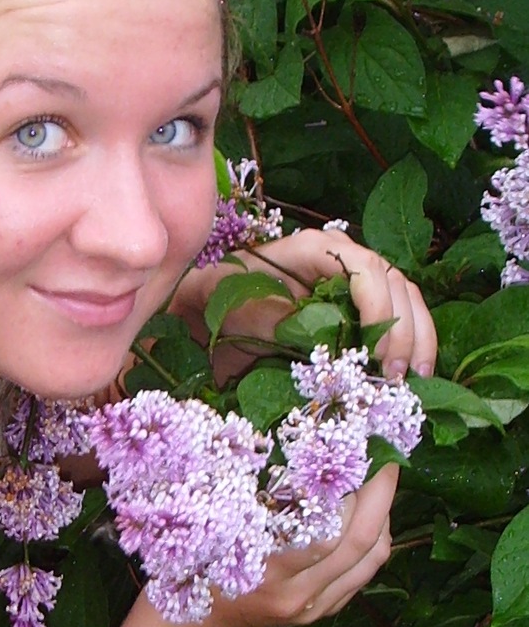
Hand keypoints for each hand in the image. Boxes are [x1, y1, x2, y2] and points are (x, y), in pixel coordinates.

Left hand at [174, 227, 436, 381]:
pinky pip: (398, 314)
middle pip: (393, 282)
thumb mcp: (244, 313)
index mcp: (313, 249)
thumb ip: (282, 324)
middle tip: (395, 375)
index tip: (375, 351)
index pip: (363, 268)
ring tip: (415, 377)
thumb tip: (324, 346)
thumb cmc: (223, 305)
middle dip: (401, 330)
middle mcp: (342, 256)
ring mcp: (354, 278)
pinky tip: (414, 373)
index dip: (378, 306)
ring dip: (416, 337)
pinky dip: (410, 342)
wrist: (210, 312)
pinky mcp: (359, 303)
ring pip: (405, 297)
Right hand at [199, 463, 396, 626]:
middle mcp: (296, 595)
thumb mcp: (217, 529)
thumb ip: (254, 500)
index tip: (360, 454)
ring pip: (370, 559)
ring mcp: (314, 608)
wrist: (197, 624)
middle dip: (380, 498)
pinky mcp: (324, 612)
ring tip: (375, 487)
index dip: (352, 491)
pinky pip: (365, 572)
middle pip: (358, 544)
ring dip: (382, 519)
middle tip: (381, 465)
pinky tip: (366, 518)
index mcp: (266, 571)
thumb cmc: (200, 563)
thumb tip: (299, 453)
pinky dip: (373, 541)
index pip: (329, 532)